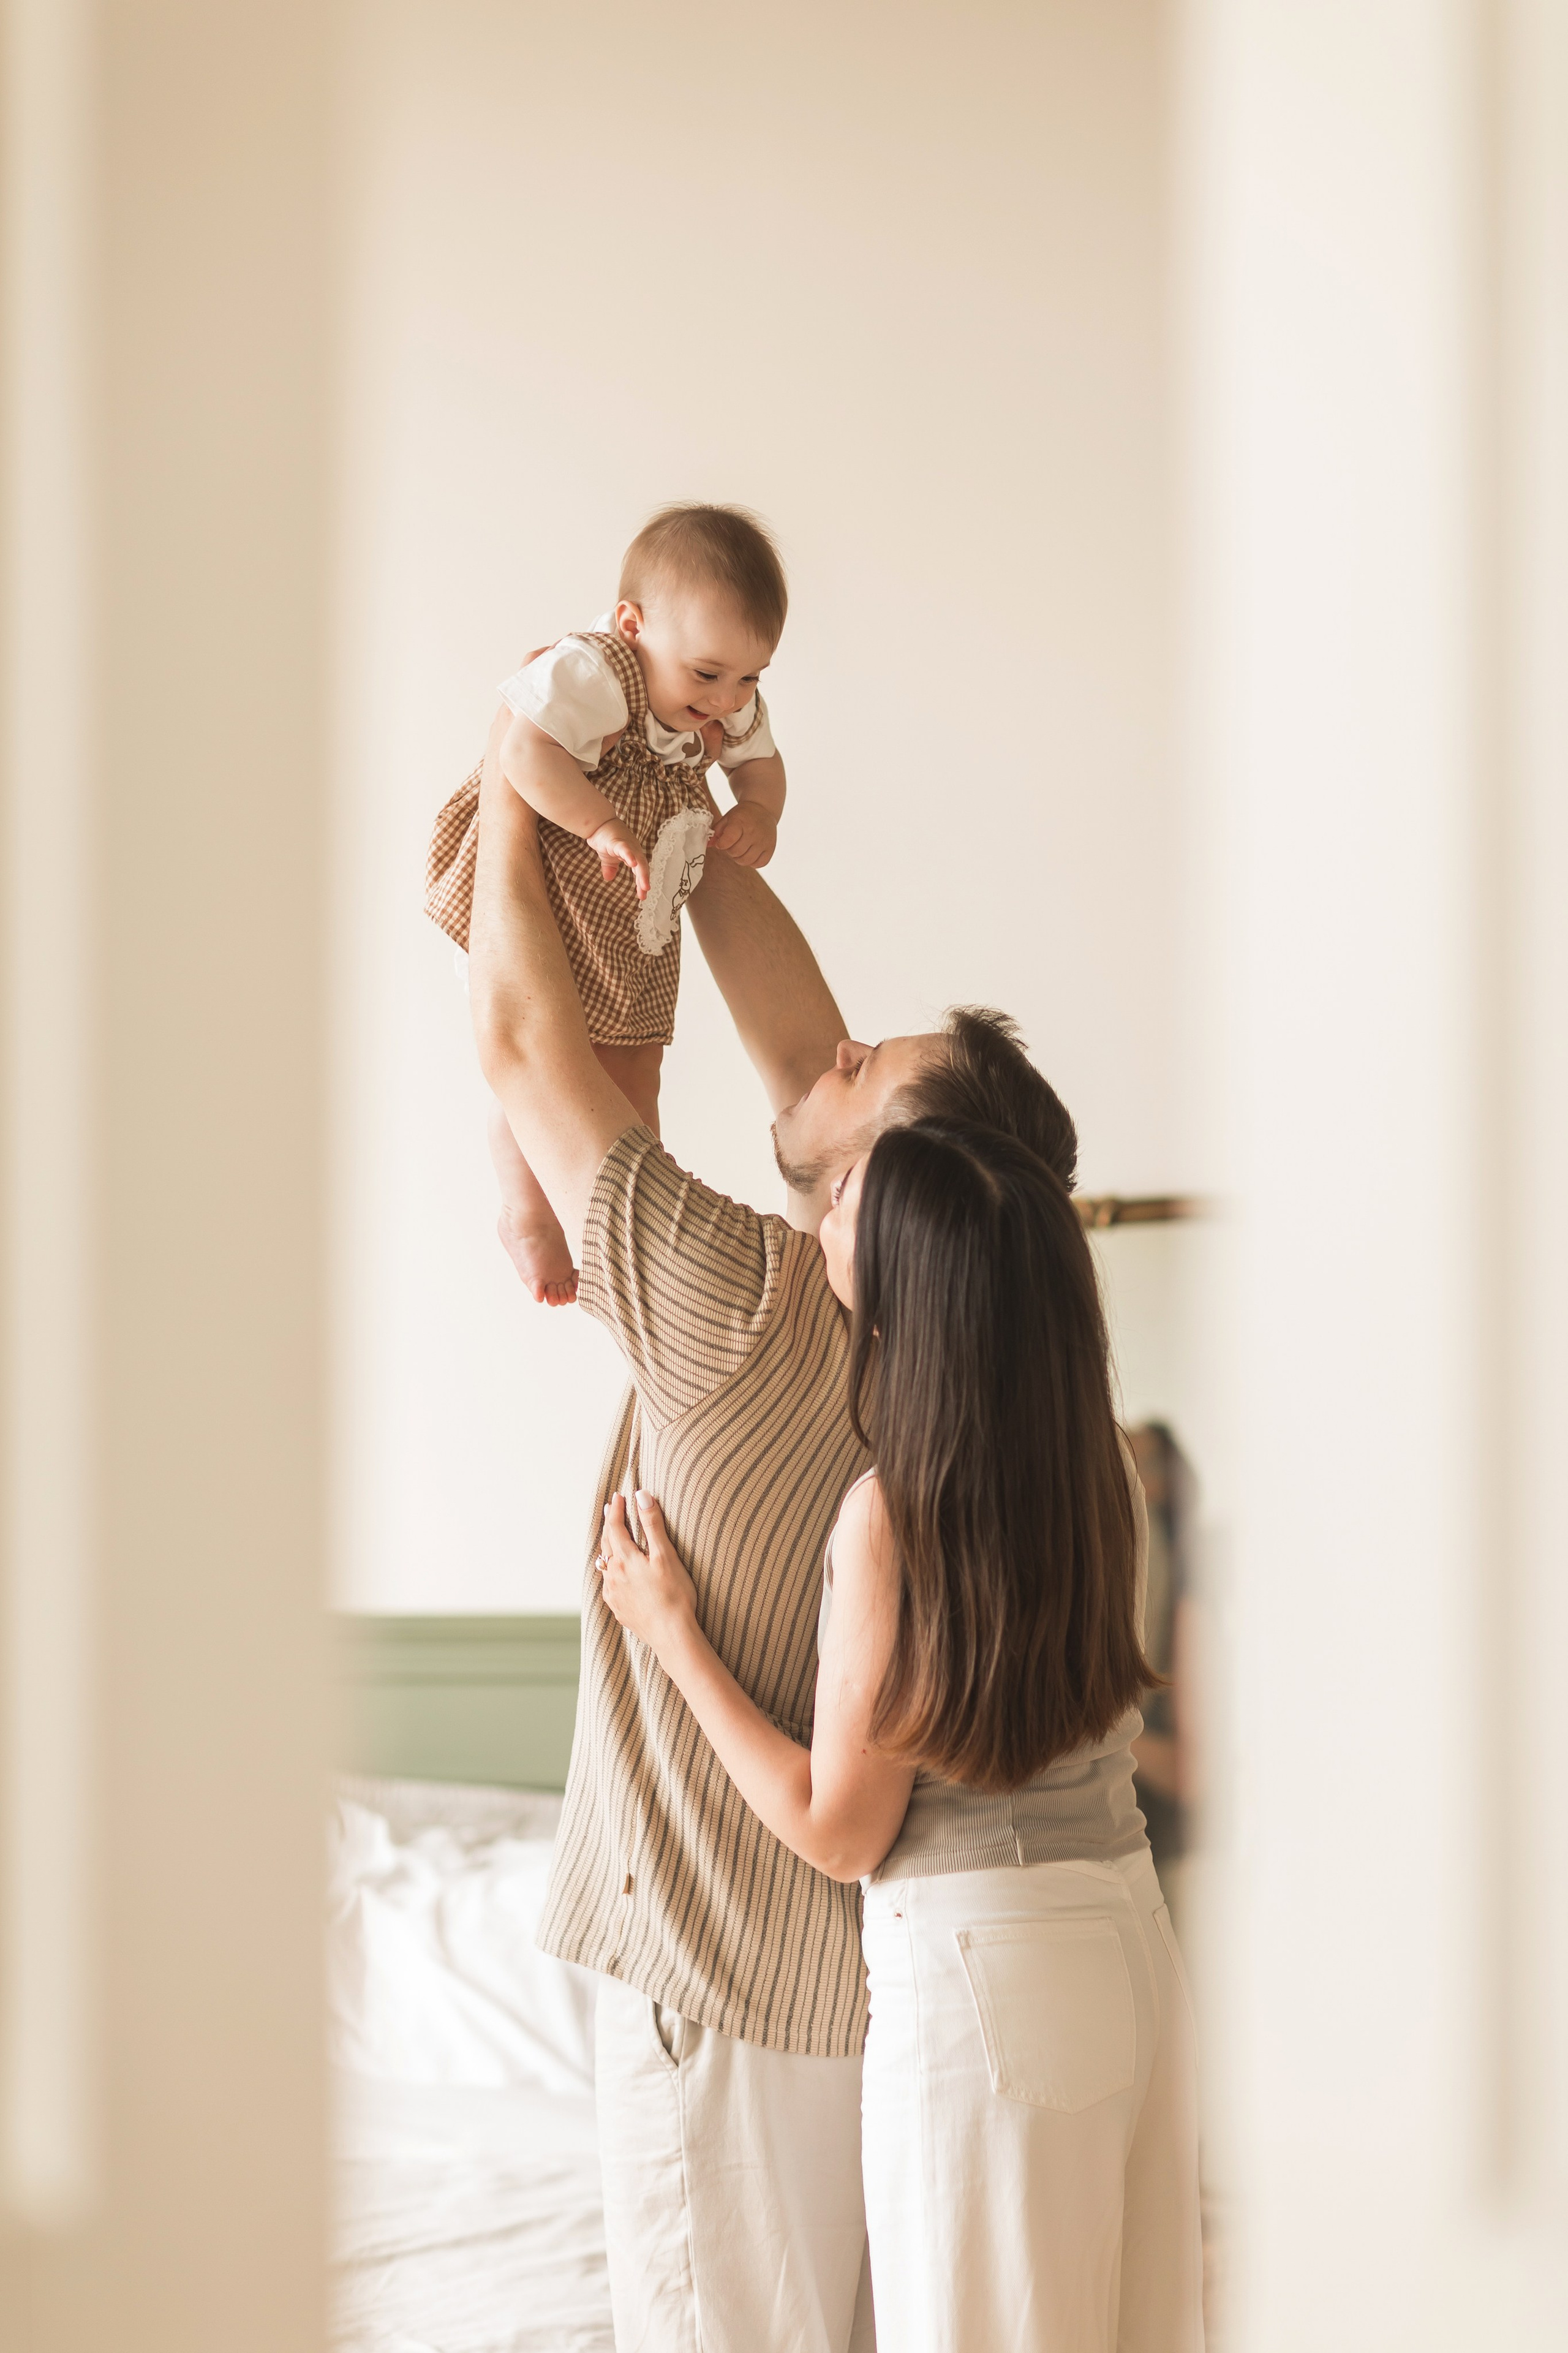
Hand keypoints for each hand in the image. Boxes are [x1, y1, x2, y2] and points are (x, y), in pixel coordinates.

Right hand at [586, 817, 649, 898]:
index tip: (642, 896)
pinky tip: (632, 863)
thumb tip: (608, 878)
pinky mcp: (618, 841)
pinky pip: (625, 849)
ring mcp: (628, 845)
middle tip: (645, 893)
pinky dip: (629, 856)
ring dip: (642, 873)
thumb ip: (610, 867)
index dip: (641, 883)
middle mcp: (634, 850)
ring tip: (644, 885)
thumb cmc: (605, 838)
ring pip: (638, 860)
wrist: (597, 823)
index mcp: (633, 855)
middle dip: (644, 880)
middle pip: (642, 867)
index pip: (640, 871)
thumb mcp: (607, 857)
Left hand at [596, 1491, 696, 1655]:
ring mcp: (614, 1594)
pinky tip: (617, 1575)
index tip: (618, 1497)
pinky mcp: (619, 1610)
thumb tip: (641, 1496)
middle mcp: (614, 1576)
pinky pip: (609, 1585)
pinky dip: (611, 1572)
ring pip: (605, 1566)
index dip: (616, 1511)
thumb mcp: (666, 1555)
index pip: (615, 1528)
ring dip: (608, 1549)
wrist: (672, 1634)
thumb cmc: (674, 1594)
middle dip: (610, 1525)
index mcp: (625, 1560)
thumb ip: (652, 1525)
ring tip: (612, 1540)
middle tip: (612, 1511)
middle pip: (607, 1545)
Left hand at [708, 801, 778, 868]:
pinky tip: (750, 853)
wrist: (762, 809)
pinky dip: (752, 862)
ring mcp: (763, 841)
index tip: (722, 842)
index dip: (721, 844)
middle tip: (732, 844)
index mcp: (740, 822)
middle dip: (730, 851)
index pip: (728, 841)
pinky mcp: (770, 848)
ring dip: (739, 858)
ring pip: (746, 861)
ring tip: (740, 849)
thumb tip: (708, 845)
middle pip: (735, 853)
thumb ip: (716, 832)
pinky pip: (758, 864)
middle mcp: (753, 832)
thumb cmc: (742, 815)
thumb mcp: (727, 818)